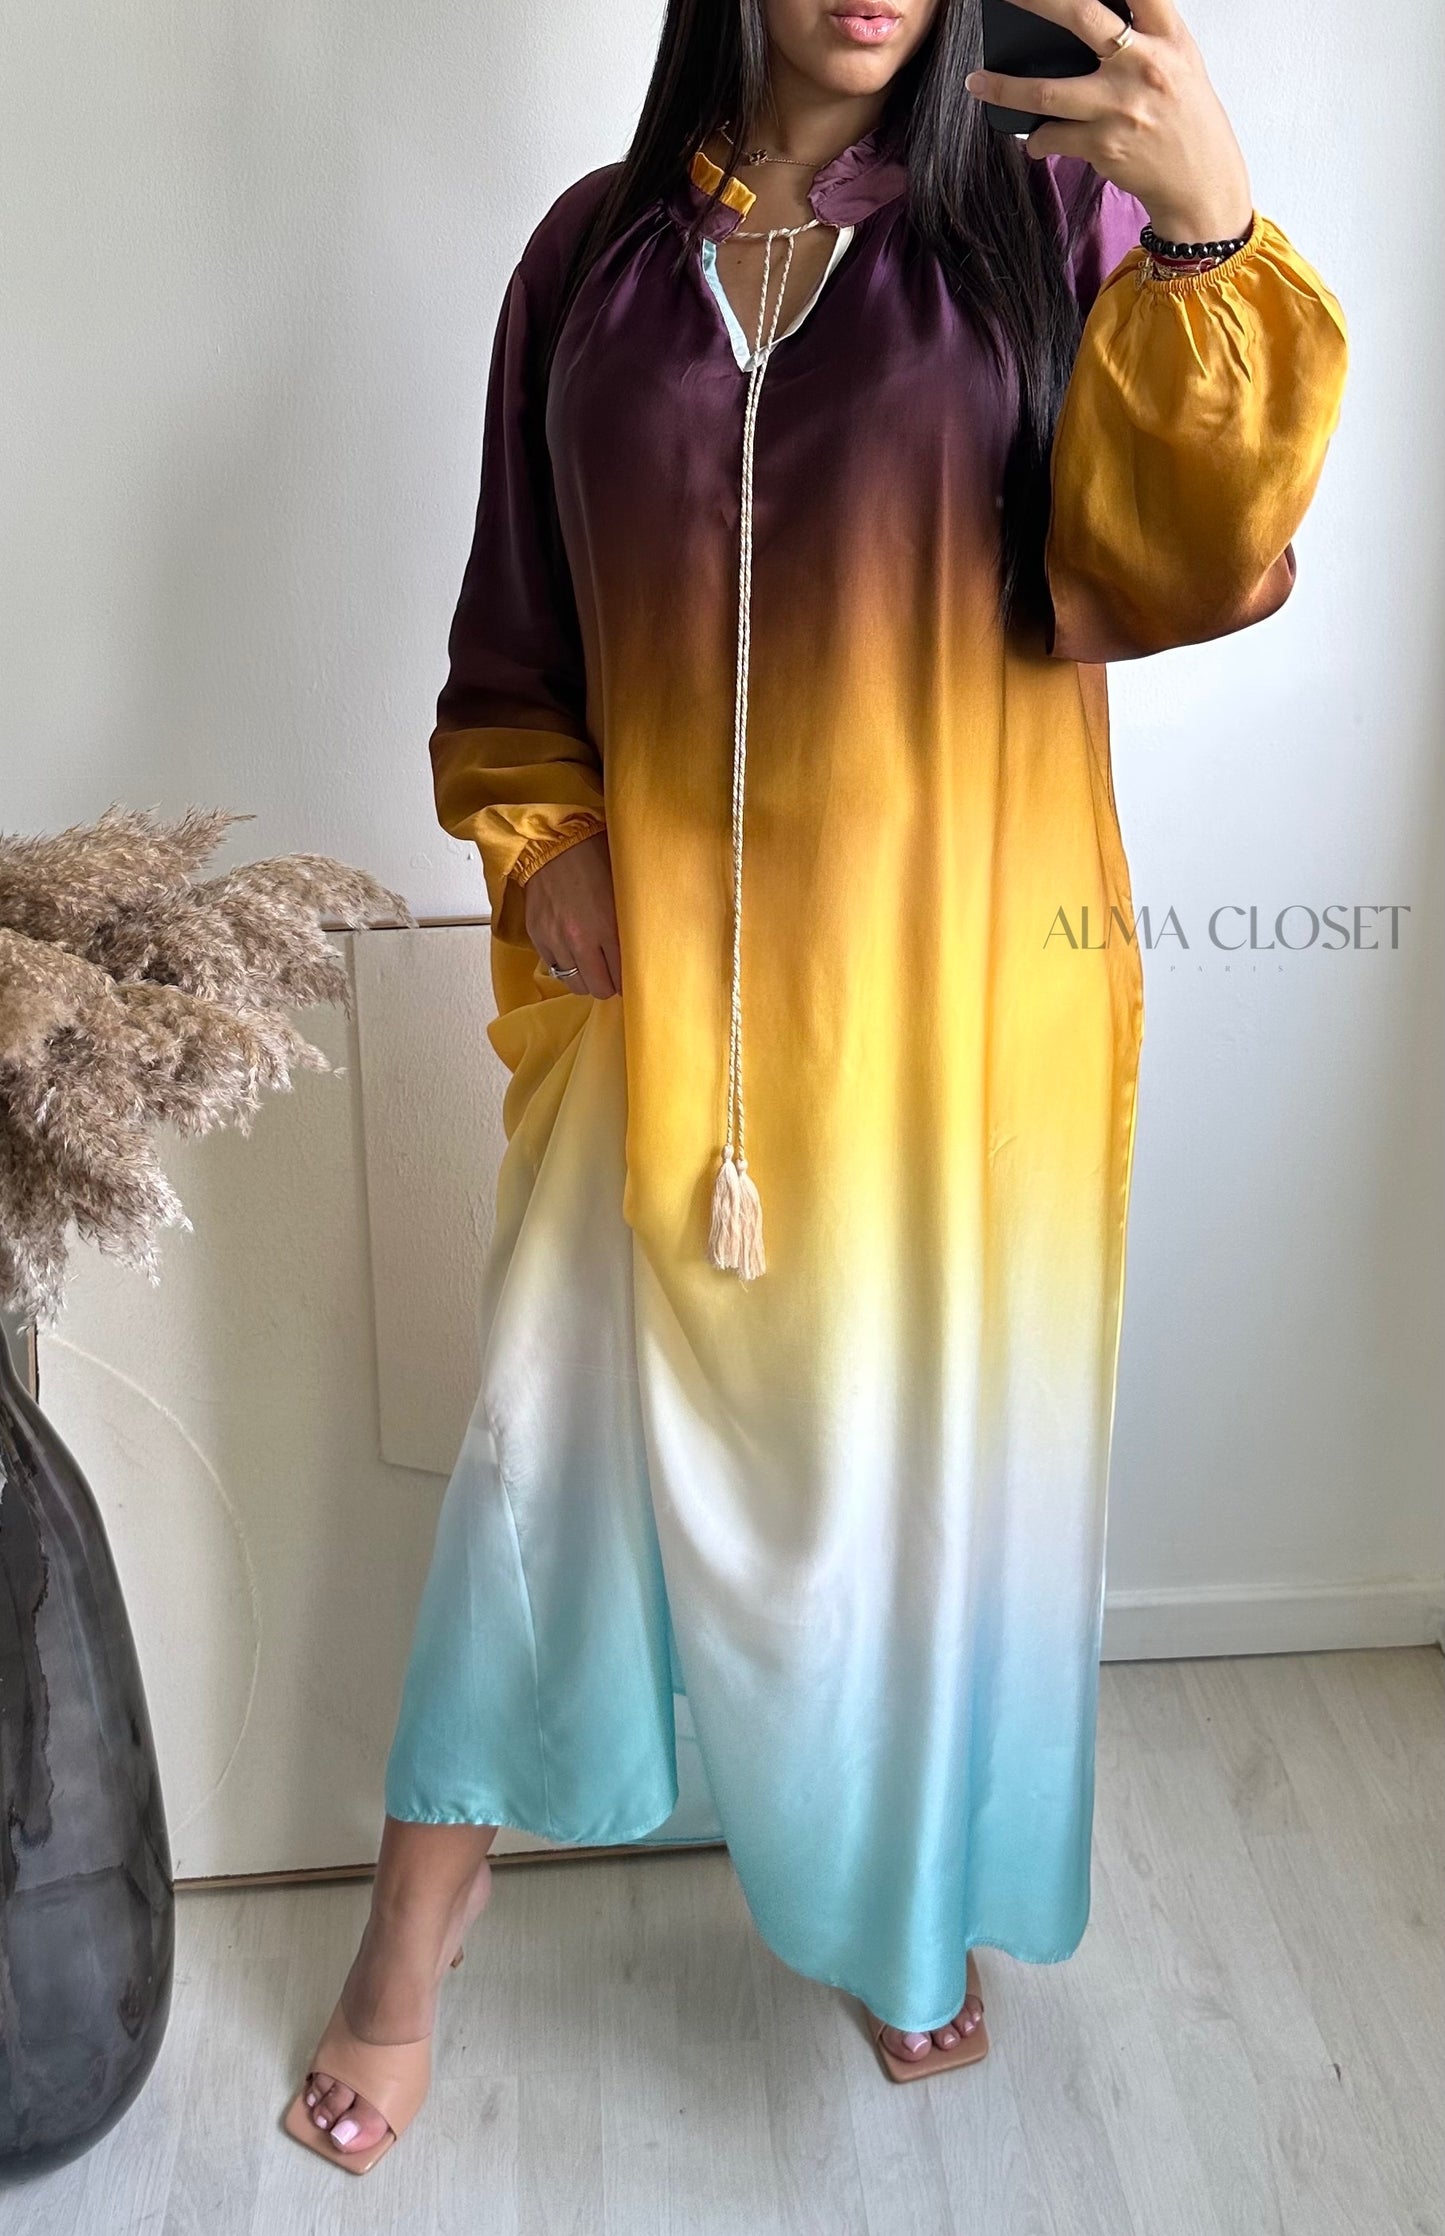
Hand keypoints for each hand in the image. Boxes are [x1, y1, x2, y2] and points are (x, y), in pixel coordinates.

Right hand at [521, 829, 621, 999]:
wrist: (552, 844)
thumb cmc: (593, 859)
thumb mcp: (623, 889)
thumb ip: (631, 922)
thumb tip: (643, 947)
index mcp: (608, 927)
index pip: (623, 976)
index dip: (628, 980)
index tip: (631, 976)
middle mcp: (581, 939)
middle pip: (599, 988)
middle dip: (608, 984)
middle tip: (612, 973)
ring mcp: (556, 940)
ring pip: (575, 984)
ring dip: (586, 978)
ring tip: (592, 965)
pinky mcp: (538, 938)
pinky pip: (554, 969)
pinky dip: (565, 966)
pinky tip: (572, 953)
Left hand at [964, 0, 1252, 244]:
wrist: (1201, 184)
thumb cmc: (1185, 119)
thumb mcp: (1179, 63)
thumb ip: (1144, 34)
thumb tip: (1090, 18)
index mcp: (1168, 36)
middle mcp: (1145, 64)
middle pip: (1081, 15)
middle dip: (1036, 0)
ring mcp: (1121, 106)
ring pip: (1047, 91)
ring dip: (1004, 88)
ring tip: (977, 82)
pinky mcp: (1104, 145)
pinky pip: (1052, 136)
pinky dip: (1036, 140)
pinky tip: (1034, 141)